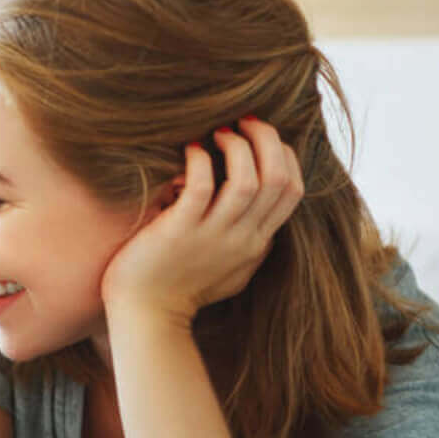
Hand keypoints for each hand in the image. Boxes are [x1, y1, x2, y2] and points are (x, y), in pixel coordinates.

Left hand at [100, 117, 303, 326]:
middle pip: (279, 179)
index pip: (292, 191)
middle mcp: (242, 238)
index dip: (285, 156)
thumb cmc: (180, 290)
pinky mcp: (179, 231)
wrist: (146, 316)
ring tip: (218, 132)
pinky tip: (189, 151)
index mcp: (256, 243)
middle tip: (245, 121)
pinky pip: (202, 186)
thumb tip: (256, 221)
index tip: (263, 139)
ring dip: (238, 147)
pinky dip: (201, 161)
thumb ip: (247, 245)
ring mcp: (212, 235)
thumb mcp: (230, 270)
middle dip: (267, 140)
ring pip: (249, 180)